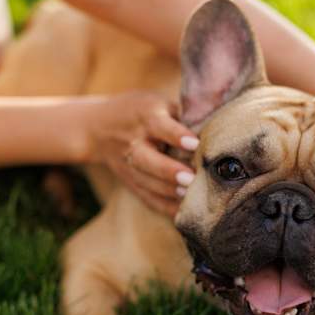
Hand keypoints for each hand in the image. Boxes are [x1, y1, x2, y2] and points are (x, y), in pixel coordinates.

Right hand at [76, 91, 198, 216]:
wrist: (97, 127)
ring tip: (189, 196)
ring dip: (168, 191)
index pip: (160, 126)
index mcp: (145, 116)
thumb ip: (183, 115)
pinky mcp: (130, 181)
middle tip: (190, 178)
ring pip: (146, 181)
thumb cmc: (141, 110)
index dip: (177, 135)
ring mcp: (129, 164)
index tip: (195, 144)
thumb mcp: (158, 102)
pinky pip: (146, 197)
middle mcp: (134, 141)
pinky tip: (182, 212)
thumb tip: (217, 129)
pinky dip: (164, 207)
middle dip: (168, 170)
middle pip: (146, 159)